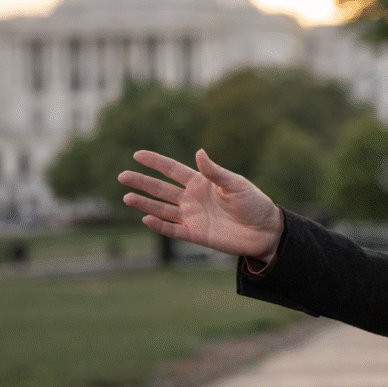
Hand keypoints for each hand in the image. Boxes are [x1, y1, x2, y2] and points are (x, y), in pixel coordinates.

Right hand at [119, 149, 283, 260]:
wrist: (264, 230)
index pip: (173, 170)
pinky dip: (159, 225)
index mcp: (202, 182)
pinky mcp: (195, 234)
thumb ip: (215, 172)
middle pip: (162, 189)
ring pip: (162, 209)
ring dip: (145, 204)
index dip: (155, 162)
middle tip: (122, 176)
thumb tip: (199, 152)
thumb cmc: (254, 203)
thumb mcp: (236, 184)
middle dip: (142, 182)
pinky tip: (146, 218)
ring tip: (126, 198)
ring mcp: (192, 216)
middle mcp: (193, 198)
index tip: (137, 154)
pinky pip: (172, 230)